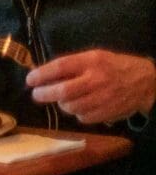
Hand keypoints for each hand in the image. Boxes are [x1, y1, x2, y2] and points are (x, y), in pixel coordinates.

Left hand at [29, 50, 155, 125]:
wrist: (146, 81)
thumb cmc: (113, 66)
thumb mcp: (94, 57)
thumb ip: (71, 65)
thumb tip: (42, 73)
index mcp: (92, 61)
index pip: (60, 67)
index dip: (41, 74)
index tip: (30, 80)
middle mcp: (98, 79)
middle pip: (63, 91)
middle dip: (44, 94)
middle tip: (36, 95)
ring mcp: (104, 98)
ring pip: (72, 107)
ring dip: (62, 104)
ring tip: (62, 99)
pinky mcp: (109, 112)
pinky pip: (83, 118)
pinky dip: (77, 114)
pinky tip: (80, 106)